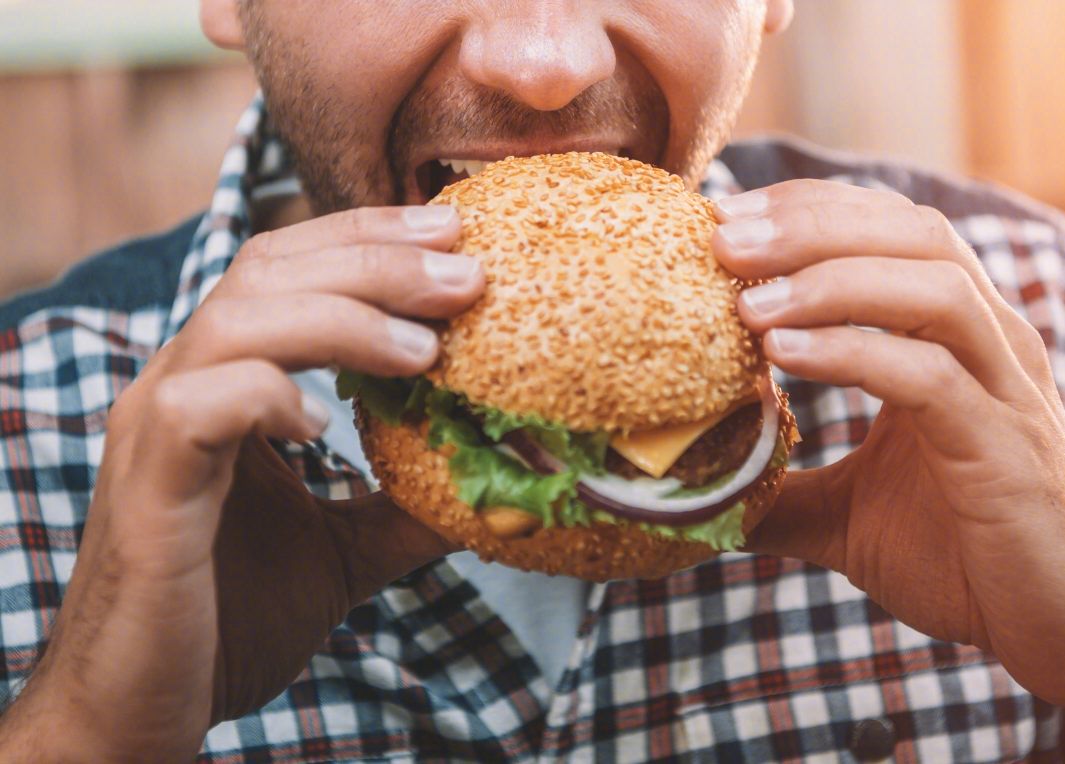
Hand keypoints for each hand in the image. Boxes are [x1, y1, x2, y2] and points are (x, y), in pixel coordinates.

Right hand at [0, 206, 482, 760]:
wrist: (142, 711)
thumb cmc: (233, 618)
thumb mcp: (345, 552)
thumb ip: (404, 507)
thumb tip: (490, 484)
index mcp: (225, 382)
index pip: (289, 269)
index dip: (370, 240)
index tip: (453, 237)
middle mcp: (184, 384)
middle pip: (268, 270)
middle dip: (374, 259)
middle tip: (464, 271)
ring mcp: (157, 429)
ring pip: (238, 320)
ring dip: (340, 318)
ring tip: (424, 348)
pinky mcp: (148, 488)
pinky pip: (197, 407)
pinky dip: (266, 396)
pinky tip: (324, 423)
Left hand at [714, 181, 1064, 724]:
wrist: (1055, 628)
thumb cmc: (958, 555)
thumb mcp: (845, 514)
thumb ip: (778, 491)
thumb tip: (696, 492)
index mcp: (953, 338)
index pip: (888, 232)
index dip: (809, 211)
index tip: (728, 219)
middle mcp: (987, 342)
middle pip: (910, 234)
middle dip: (809, 225)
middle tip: (724, 237)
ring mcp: (1004, 389)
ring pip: (932, 287)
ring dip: (830, 280)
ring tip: (746, 301)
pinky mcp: (1005, 447)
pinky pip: (931, 376)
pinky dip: (854, 353)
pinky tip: (784, 354)